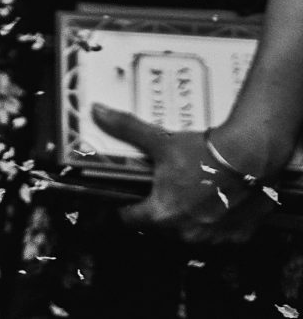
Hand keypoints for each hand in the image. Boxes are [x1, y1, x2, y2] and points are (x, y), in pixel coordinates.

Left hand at [98, 104, 284, 242]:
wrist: (251, 156)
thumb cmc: (203, 152)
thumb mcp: (160, 139)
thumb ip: (126, 128)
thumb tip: (97, 112)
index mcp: (162, 214)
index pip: (130, 219)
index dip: (124, 207)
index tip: (124, 199)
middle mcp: (187, 233)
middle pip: (161, 227)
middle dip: (158, 211)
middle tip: (162, 190)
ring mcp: (214, 238)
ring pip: (191, 233)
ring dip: (188, 219)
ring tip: (190, 195)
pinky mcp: (238, 236)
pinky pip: (220, 234)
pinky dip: (216, 222)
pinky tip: (217, 201)